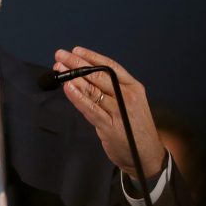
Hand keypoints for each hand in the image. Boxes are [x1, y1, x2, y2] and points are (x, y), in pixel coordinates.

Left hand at [54, 46, 165, 178]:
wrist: (147, 155)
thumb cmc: (134, 127)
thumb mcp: (129, 103)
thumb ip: (112, 90)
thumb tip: (85, 77)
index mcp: (133, 87)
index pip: (111, 66)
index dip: (92, 57)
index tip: (76, 50)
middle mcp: (127, 96)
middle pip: (99, 75)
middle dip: (77, 64)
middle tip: (60, 56)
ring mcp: (119, 111)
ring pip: (93, 89)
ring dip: (73, 77)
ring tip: (58, 69)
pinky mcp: (110, 126)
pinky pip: (90, 108)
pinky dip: (78, 97)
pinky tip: (68, 88)